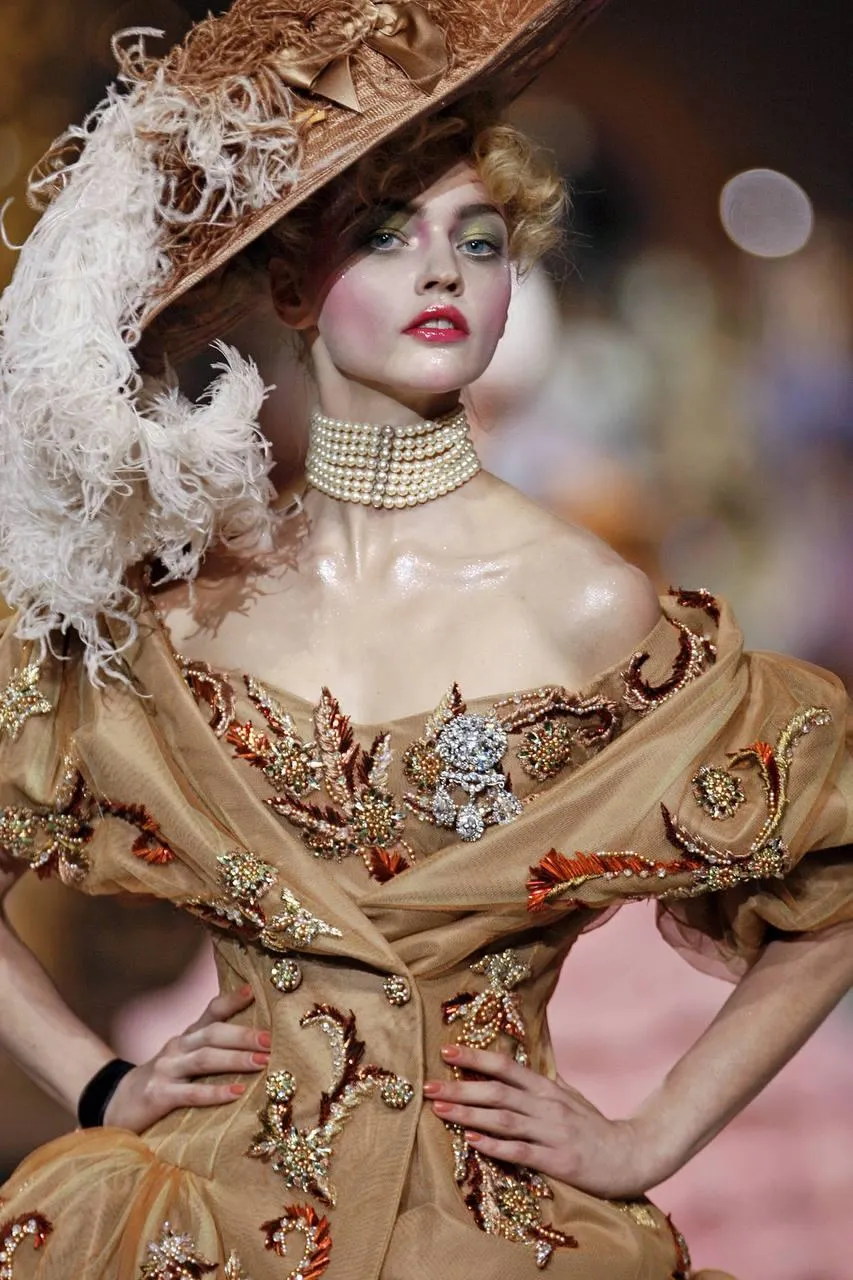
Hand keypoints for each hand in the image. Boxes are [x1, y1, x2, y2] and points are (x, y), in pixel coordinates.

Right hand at [102, 986, 269, 1132]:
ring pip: (205, 1059)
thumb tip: (256, 1048)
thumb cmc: (162, 1082)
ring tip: (263, 1062)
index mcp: (186, 1038)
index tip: (253, 991)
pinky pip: (192, 1093)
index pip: (210, 1012)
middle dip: (244, 1035)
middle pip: (213, 1034)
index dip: (231, 1000)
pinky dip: (216, 1092)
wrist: (116, 1105)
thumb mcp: (183, 1061)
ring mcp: (166, 1070)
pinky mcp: (158, 1096)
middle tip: (270, 1039)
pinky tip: (237, 1092)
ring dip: (236, 1059)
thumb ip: (210, 1052)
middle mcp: (176, 1048)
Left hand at [425, 1044, 658, 1199]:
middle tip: (428, 1084)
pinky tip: (473, 1142)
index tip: (446, 1050)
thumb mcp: (567, 1095)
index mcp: (546, 1088)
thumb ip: (541, 1080)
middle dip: (460, 1087)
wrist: (632, 1155)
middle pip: (496, 1091)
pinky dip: (495, 1146)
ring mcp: (552, 1132)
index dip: (475, 1057)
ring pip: (503, 1119)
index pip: (505, 1066)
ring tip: (440, 1109)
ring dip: (469, 1113)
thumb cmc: (594, 1127)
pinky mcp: (558, 1160)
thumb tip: (518, 1060)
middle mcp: (546, 1105)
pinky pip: (521, 1152)